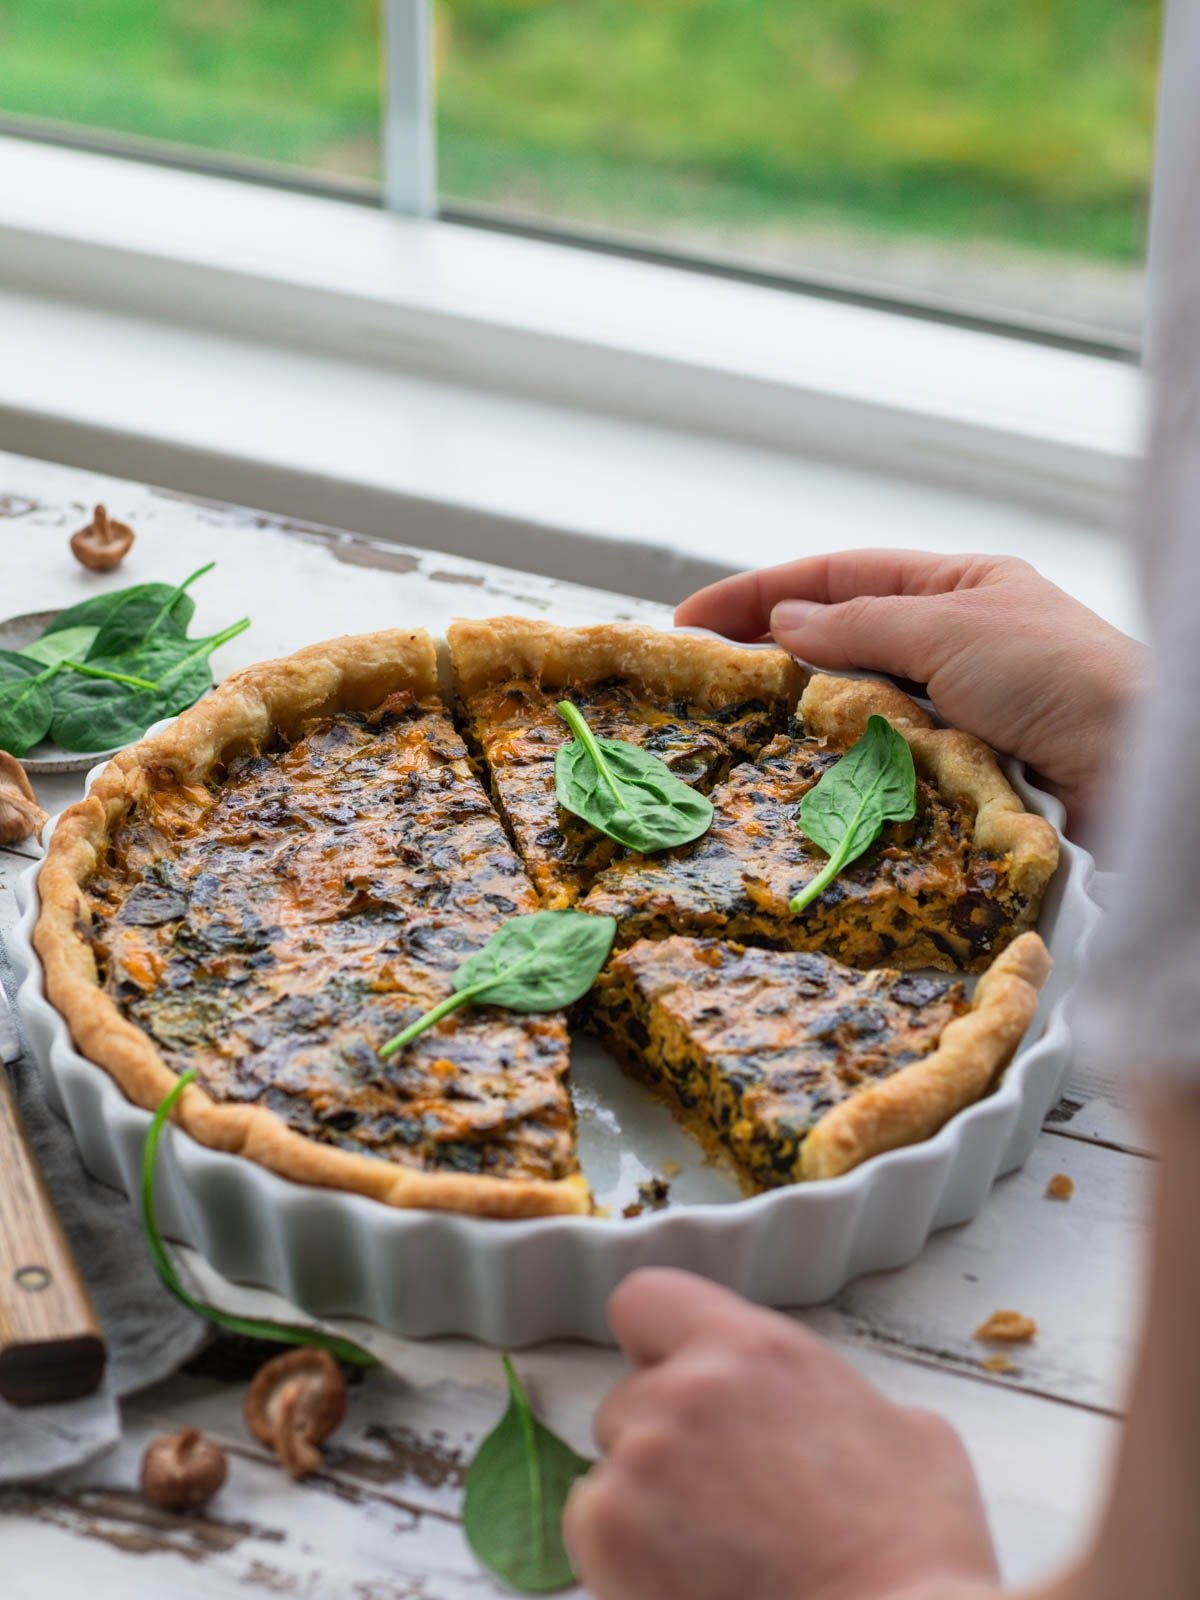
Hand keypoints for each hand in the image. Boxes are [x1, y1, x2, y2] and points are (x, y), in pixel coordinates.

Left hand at [564, 1270, 998, 1599]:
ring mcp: (642, 1462)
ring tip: (715, 1552)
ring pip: (610, 1469)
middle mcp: (686, 1390)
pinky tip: (692, 1581)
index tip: (675, 1380)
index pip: (646, 1300)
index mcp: (753, 1348)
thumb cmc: (916, 1552)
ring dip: (645, 1504)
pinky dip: (624, 1560)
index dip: (657, 1346)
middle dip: (661, 1443)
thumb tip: (828, 1418)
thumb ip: (836, 1399)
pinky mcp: (610, 1534)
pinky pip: (592, 1531)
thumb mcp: (908, 1433)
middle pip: (628, 1400)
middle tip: (721, 1500)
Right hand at [676, 550, 1145, 829]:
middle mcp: (955, 644)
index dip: (759, 593)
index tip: (690, 620)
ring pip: (856, 708)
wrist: (1143, 767)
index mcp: (957, 587)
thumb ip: (861, 622)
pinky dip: (843, 767)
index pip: (837, 578)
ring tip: (740, 731)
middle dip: (770, 656)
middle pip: (839, 641)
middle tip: (700, 682)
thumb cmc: (1063, 678)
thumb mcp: (949, 627)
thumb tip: (784, 619)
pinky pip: (883, 763)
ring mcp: (958, 711)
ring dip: (803, 716)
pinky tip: (807, 778)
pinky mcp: (961, 773)